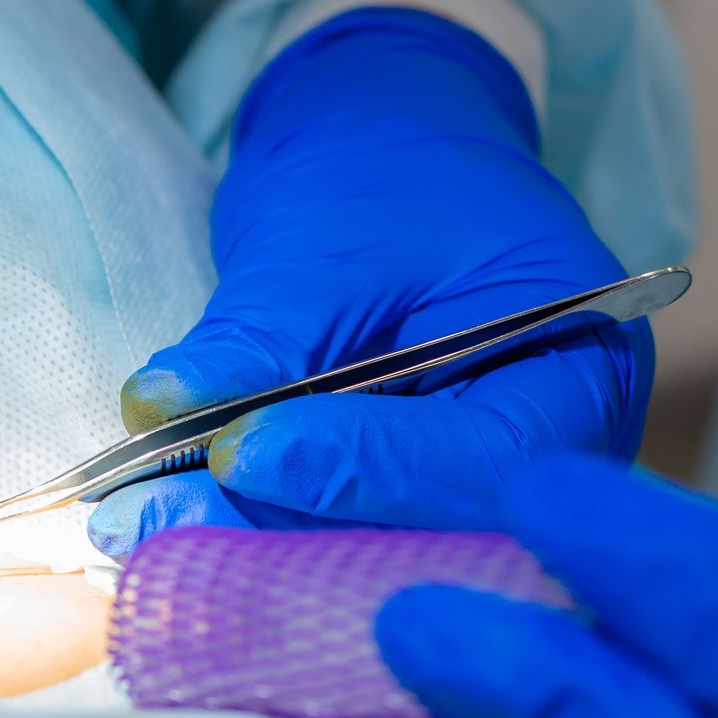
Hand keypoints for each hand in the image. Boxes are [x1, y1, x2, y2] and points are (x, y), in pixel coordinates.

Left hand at [89, 7, 651, 558]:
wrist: (382, 158)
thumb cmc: (385, 172)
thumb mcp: (326, 237)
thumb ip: (259, 336)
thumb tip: (162, 408)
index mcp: (577, 374)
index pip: (485, 459)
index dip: (361, 469)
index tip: (240, 451)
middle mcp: (542, 466)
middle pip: (429, 537)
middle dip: (288, 533)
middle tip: (161, 523)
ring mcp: (469, 502)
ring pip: (366, 558)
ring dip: (250, 550)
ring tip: (140, 527)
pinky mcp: (396, 518)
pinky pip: (330, 547)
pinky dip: (248, 539)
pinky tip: (164, 532)